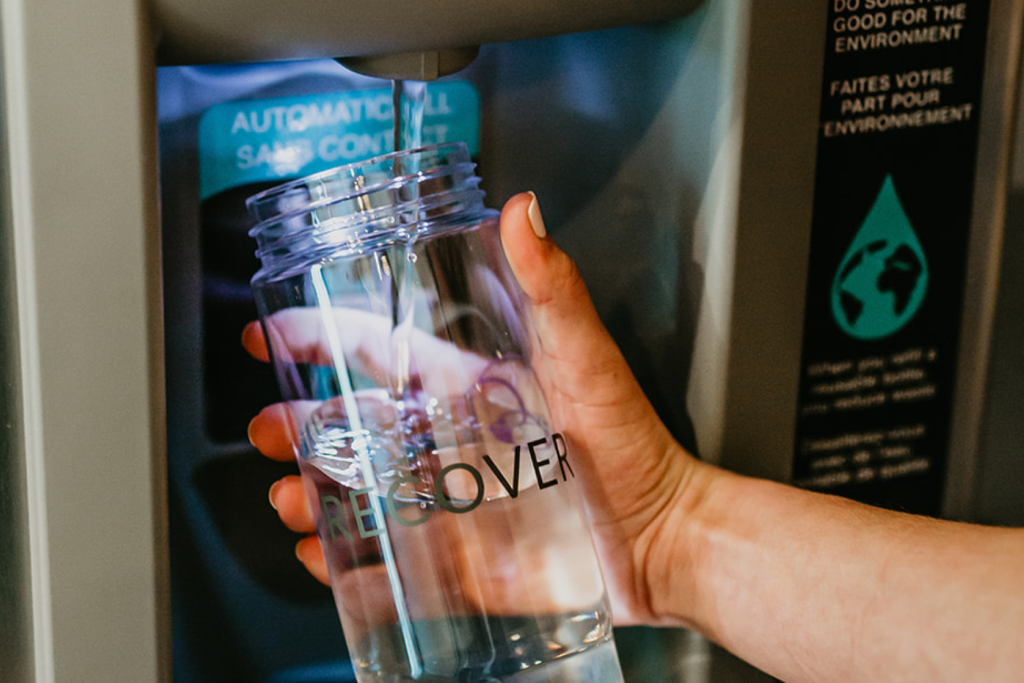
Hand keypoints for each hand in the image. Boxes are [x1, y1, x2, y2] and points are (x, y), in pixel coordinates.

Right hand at [244, 191, 706, 627]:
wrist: (662, 538)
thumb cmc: (632, 445)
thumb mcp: (587, 360)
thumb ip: (553, 290)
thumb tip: (523, 211)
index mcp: (468, 386)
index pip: (380, 351)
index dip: (321, 337)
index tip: (271, 334)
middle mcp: (448, 440)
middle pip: (354, 425)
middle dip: (300, 424)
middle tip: (268, 430)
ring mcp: (447, 499)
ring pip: (359, 491)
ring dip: (313, 491)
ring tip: (290, 498)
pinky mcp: (458, 558)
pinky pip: (388, 559)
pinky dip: (345, 561)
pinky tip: (322, 556)